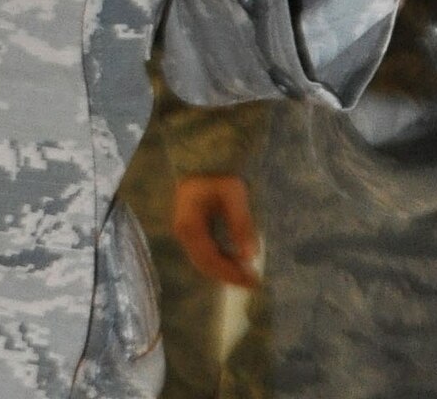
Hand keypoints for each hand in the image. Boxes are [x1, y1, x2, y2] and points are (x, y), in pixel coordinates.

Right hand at [170, 174, 260, 289]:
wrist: (202, 156)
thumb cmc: (217, 172)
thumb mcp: (233, 195)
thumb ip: (241, 225)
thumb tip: (250, 256)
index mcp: (190, 226)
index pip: (210, 260)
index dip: (231, 274)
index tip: (253, 281)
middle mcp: (184, 233)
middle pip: (205, 264)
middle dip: (229, 275)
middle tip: (253, 282)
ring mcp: (186, 231)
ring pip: (204, 260)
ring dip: (225, 269)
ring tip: (247, 273)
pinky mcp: (192, 228)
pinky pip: (205, 251)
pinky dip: (221, 259)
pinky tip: (236, 259)